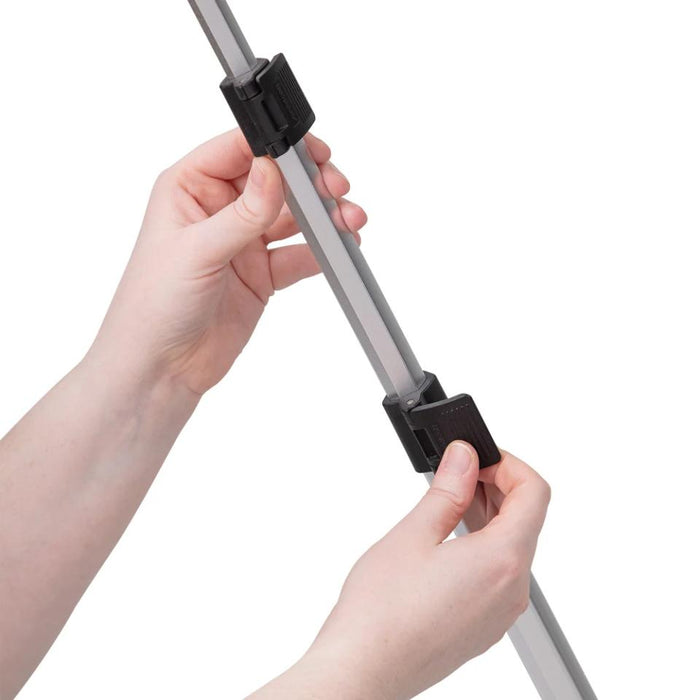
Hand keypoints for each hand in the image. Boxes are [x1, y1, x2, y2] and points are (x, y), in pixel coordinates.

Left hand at [89, 130, 366, 394]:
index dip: (277, 147)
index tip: (310, 154)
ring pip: (292, 217)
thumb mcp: (197, 252)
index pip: (240, 150)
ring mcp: (242, 242)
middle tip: (335, 189)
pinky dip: (320, 252)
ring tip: (348, 220)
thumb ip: (242, 213)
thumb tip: (273, 170)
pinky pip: (297, 255)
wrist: (160, 368)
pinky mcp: (260, 275)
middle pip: (275, 180)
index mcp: (190, 189)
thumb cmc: (153, 305)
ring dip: (322, 217)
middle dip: (309, 182)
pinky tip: (338, 250)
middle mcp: (218, 210)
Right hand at [251, 443, 549, 698]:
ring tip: (448, 500)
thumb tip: (465, 458)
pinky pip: (499, 573)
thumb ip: (449, 490)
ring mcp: (501, 613)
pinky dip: (482, 545)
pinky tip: (447, 538)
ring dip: (488, 515)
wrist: (364, 671)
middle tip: (458, 471)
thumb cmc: (381, 613)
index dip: (509, 464)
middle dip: (496, 486)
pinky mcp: (485, 625)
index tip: (478, 457)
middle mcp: (512, 590)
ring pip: (512, 547)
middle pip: (526, 519)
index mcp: (502, 560)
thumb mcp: (414, 534)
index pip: (534, 493)